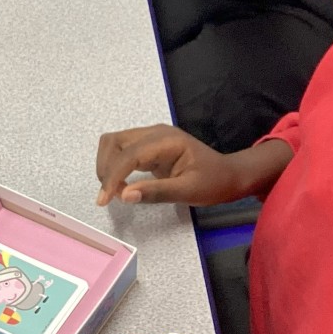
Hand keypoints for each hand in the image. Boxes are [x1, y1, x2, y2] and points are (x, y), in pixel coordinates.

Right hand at [94, 124, 248, 205]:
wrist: (229, 175)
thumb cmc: (213, 183)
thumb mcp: (189, 191)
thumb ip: (156, 192)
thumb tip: (125, 196)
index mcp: (167, 141)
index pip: (129, 154)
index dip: (113, 176)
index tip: (104, 200)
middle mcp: (155, 133)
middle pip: (114, 141)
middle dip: (106, 168)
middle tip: (109, 197)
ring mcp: (151, 138)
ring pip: (114, 143)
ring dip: (107, 166)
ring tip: (114, 192)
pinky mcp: (149, 147)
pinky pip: (122, 151)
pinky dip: (115, 167)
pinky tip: (121, 186)